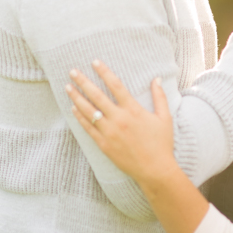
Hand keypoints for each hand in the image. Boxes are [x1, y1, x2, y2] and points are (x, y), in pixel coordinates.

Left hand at [66, 61, 175, 187]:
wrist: (155, 170)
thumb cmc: (162, 143)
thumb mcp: (165, 118)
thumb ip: (159, 96)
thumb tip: (157, 78)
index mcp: (133, 110)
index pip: (115, 86)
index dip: (104, 72)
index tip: (94, 62)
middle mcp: (119, 119)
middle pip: (97, 96)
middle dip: (83, 82)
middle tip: (73, 71)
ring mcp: (109, 132)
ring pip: (89, 111)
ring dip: (77, 98)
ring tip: (68, 87)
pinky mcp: (104, 145)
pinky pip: (88, 129)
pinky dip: (80, 118)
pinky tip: (73, 109)